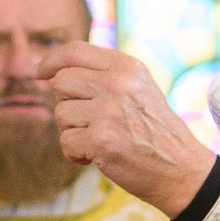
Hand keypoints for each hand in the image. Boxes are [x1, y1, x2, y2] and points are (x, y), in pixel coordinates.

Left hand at [48, 45, 215, 215]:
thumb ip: (103, 75)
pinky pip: (66, 142)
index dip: (51, 61)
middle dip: (67, 104)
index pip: (75, 51)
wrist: (180, 169)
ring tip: (100, 139)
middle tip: (89, 121)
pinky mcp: (100, 140)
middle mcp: (117, 83)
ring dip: (73, 131)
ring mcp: (108, 111)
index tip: (39, 72)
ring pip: (61, 114)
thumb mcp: (138, 89)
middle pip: (61, 83)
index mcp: (126, 66)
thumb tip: (53, 73)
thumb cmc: (154, 131)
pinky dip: (76, 154)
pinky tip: (98, 156)